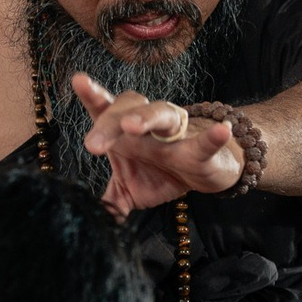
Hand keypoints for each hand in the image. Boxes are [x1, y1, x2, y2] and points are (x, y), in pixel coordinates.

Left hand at [72, 74, 242, 215]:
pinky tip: (222, 130)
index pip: (105, 109)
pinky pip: (206, 142)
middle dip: (109, 122)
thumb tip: (90, 219)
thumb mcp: (129, 190)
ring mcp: (176, 134)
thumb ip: (108, 202)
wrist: (204, 173)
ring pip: (161, 113)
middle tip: (93, 145)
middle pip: (128, 107)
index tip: (79, 81)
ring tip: (132, 125)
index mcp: (125, 132)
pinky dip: (214, 136)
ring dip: (146, 117)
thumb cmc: (160, 172)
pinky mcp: (202, 151)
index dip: (92, 95)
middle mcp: (148, 125)